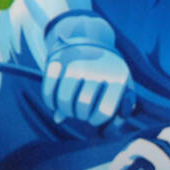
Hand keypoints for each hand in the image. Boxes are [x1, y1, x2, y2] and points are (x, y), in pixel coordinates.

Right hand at [41, 11, 129, 125]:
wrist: (90, 36)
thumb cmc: (108, 71)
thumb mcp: (121, 85)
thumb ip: (116, 110)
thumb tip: (104, 133)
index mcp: (117, 76)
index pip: (104, 111)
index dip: (97, 121)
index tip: (94, 118)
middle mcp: (97, 68)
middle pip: (81, 106)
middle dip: (79, 115)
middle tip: (80, 113)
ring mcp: (76, 63)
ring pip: (63, 100)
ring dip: (64, 110)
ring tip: (69, 109)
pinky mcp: (58, 60)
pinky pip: (48, 90)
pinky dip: (49, 101)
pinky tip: (54, 103)